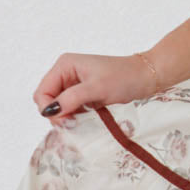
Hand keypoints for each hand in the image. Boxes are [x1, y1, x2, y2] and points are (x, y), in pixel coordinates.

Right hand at [32, 52, 158, 125]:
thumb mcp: (96, 88)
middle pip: (48, 100)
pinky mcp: (84, 94)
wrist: (147, 77)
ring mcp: (74, 84)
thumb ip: (71, 99)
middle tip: (73, 123)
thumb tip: (49, 111)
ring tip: (80, 122)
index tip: (65, 120)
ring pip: (59, 107)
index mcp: (64, 65)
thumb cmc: (124, 78)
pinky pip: (71, 109)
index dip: (48, 109)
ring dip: (66, 117)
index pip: (42, 92)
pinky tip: (84, 120)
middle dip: (57, 114)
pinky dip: (74, 116)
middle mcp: (66, 73)